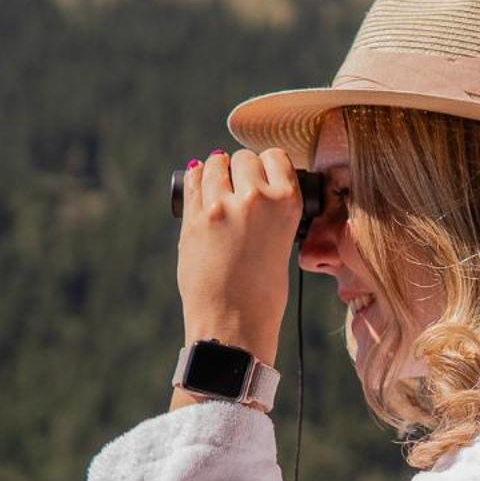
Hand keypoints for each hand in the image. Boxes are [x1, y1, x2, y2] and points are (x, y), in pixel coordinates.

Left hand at [176, 148, 300, 370]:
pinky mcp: (193, 219)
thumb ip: (270, 211)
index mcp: (286, 203)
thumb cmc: (263, 291)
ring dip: (219, 171)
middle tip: (241, 188)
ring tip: (221, 189)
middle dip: (242, 169)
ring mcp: (220, 207)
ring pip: (216, 164)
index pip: (275, 157)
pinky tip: (204, 192)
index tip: (264, 176)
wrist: (233, 323)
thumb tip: (249, 184)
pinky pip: (194, 182)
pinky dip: (199, 182)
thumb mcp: (283, 243)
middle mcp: (254, 199)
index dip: (268, 166)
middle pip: (244, 158)